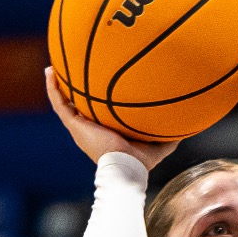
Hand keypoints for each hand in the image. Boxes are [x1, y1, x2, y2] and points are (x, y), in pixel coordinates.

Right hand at [44, 68, 178, 169]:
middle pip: (80, 105)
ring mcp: (80, 127)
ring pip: (64, 103)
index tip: (97, 85)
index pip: (98, 113)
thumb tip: (187, 124)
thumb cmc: (141, 163)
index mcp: (105, 132)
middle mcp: (90, 129)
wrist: (126, 169)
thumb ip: (169, 135)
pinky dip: (53, 88)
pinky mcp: (75, 126)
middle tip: (72, 71)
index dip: (96, 100)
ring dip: (58, 85)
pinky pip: (60, 104)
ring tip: (53, 67)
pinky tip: (49, 71)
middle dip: (75, 90)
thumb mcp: (159, 145)